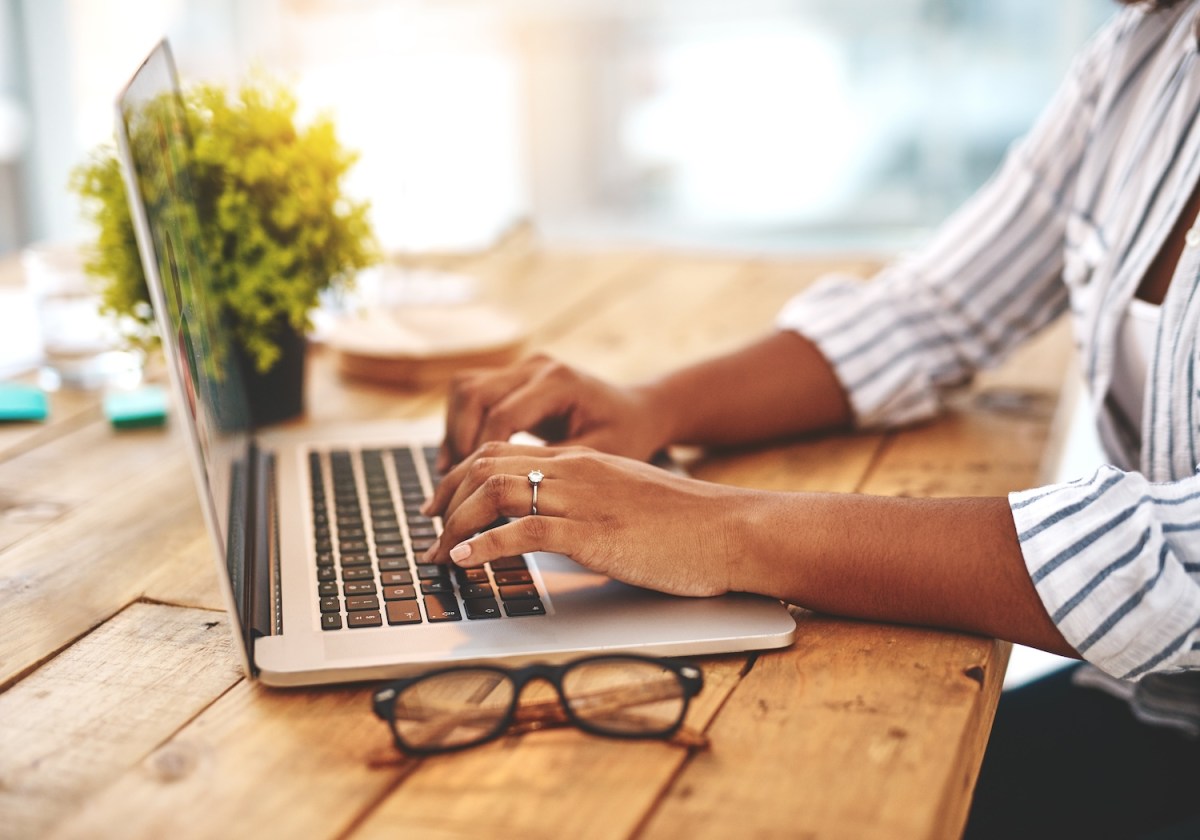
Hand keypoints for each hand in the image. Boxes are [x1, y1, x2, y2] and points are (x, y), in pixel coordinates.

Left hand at [422, 441, 753, 596]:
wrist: (733, 528)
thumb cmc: (688, 525)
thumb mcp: (627, 502)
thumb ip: (587, 505)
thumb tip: (550, 528)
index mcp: (583, 461)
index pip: (501, 453)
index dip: (460, 477)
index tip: (441, 505)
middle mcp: (576, 470)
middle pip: (486, 465)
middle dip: (445, 497)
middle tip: (427, 528)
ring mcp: (584, 500)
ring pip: (496, 493)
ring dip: (456, 525)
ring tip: (437, 553)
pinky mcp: (595, 533)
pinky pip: (525, 531)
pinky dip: (486, 545)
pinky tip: (466, 562)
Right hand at [437, 355, 668, 471]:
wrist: (640, 410)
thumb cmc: (626, 436)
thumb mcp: (597, 457)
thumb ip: (551, 471)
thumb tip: (503, 500)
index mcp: (559, 382)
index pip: (502, 415)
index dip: (480, 455)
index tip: (471, 494)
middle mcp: (537, 366)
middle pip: (473, 393)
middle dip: (458, 440)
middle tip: (452, 485)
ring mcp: (524, 366)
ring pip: (466, 388)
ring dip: (453, 430)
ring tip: (450, 473)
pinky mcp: (516, 375)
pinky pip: (474, 392)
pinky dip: (462, 423)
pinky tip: (461, 459)